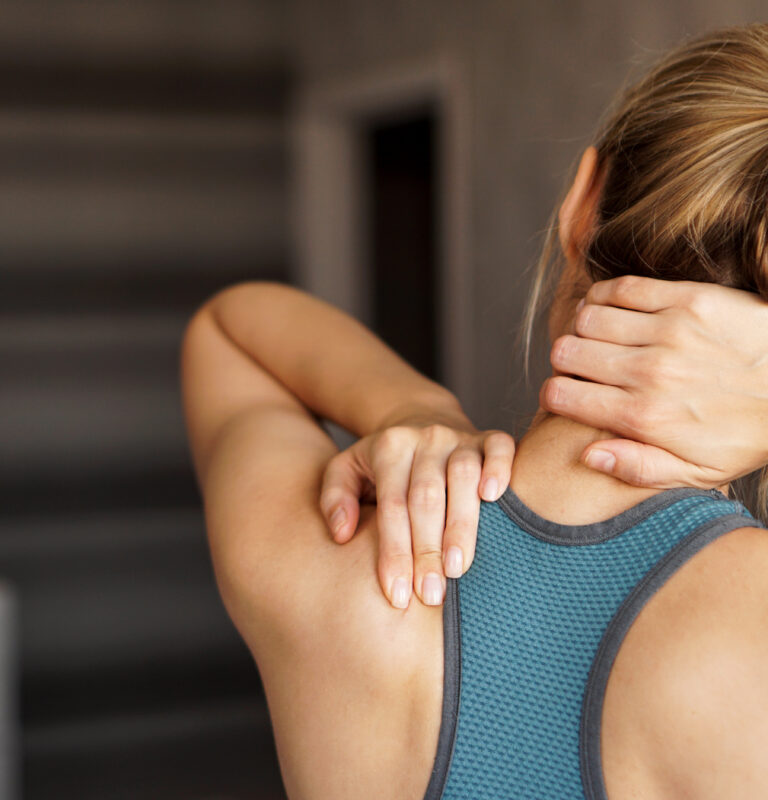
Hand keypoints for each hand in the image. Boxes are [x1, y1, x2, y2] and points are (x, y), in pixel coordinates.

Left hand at [319, 416, 514, 608]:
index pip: (392, 506)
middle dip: (427, 550)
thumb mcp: (346, 470)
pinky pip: (500, 447)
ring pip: (463, 477)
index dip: (395, 552)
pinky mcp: (487, 437)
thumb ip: (335, 498)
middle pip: (426, 497)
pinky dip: (500, 469)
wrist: (419, 420)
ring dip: (462, 525)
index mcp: (389, 447)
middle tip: (430, 594)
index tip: (398, 595)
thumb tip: (341, 533)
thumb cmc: (381, 463)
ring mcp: (458, 437)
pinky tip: (495, 497)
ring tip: (458, 568)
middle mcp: (425, 439)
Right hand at [542, 275, 767, 487]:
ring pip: (587, 318)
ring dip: (584, 328)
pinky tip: (615, 310)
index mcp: (643, 418)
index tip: (566, 394)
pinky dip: (606, 296)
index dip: (554, 395)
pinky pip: (621, 288)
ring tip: (598, 338)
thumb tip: (587, 455)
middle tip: (582, 366)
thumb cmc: (748, 434)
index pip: (560, 395)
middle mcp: (649, 373)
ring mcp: (669, 332)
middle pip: (565, 353)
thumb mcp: (696, 473)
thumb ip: (637, 468)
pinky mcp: (689, 299)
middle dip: (564, 361)